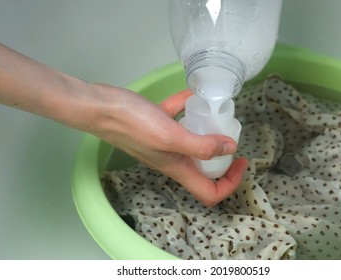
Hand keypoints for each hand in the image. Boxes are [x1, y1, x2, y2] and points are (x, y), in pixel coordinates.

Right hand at [90, 84, 247, 206]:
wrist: (99, 106)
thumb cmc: (132, 123)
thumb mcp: (171, 137)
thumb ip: (200, 146)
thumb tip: (230, 150)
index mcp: (178, 168)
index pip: (210, 192)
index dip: (230, 183)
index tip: (241, 161)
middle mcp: (172, 159)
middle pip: (205, 169)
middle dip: (223, 157)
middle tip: (231, 136)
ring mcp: (163, 142)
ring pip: (192, 143)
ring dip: (206, 133)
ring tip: (217, 116)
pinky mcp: (155, 124)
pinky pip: (176, 119)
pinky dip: (186, 109)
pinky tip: (192, 95)